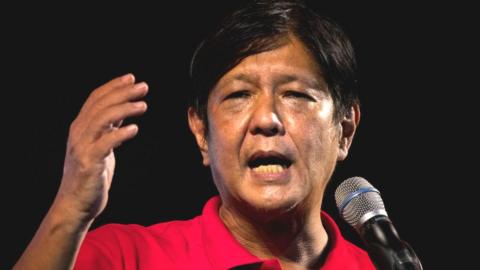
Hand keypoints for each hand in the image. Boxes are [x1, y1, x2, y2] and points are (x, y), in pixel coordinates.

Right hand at [55, 74, 147, 222]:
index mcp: (80, 127)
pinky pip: (105, 143)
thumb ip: (109, 128)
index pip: (95, 99)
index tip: (132, 78)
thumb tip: (125, 108)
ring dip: (124, 109)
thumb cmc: (91, 175)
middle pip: (100, 105)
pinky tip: (135, 129)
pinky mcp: (89, 163)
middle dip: (122, 93)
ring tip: (143, 105)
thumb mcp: (101, 146)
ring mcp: (82, 147)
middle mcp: (78, 133)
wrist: (75, 204)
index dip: (113, 86)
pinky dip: (120, 134)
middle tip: (143, 87)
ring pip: (102, 119)